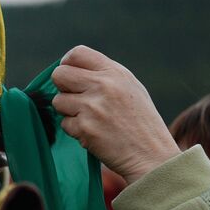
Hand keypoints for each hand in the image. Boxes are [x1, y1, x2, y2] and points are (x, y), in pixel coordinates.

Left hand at [49, 45, 180, 183]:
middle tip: (76, 100)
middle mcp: (103, 85)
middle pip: (59, 75)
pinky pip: (65, 124)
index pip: (77, 53)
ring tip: (90, 119)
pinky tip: (94, 134)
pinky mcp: (85, 128)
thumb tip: (72, 70)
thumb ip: (104, 76)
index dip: (67, 64)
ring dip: (68, 112)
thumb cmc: (141, 123)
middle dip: (62, 88)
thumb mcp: (131, 88)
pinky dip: (75, 131)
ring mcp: (92, 107)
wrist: (151, 155)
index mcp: (115, 73)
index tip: (71, 77)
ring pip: (58, 101)